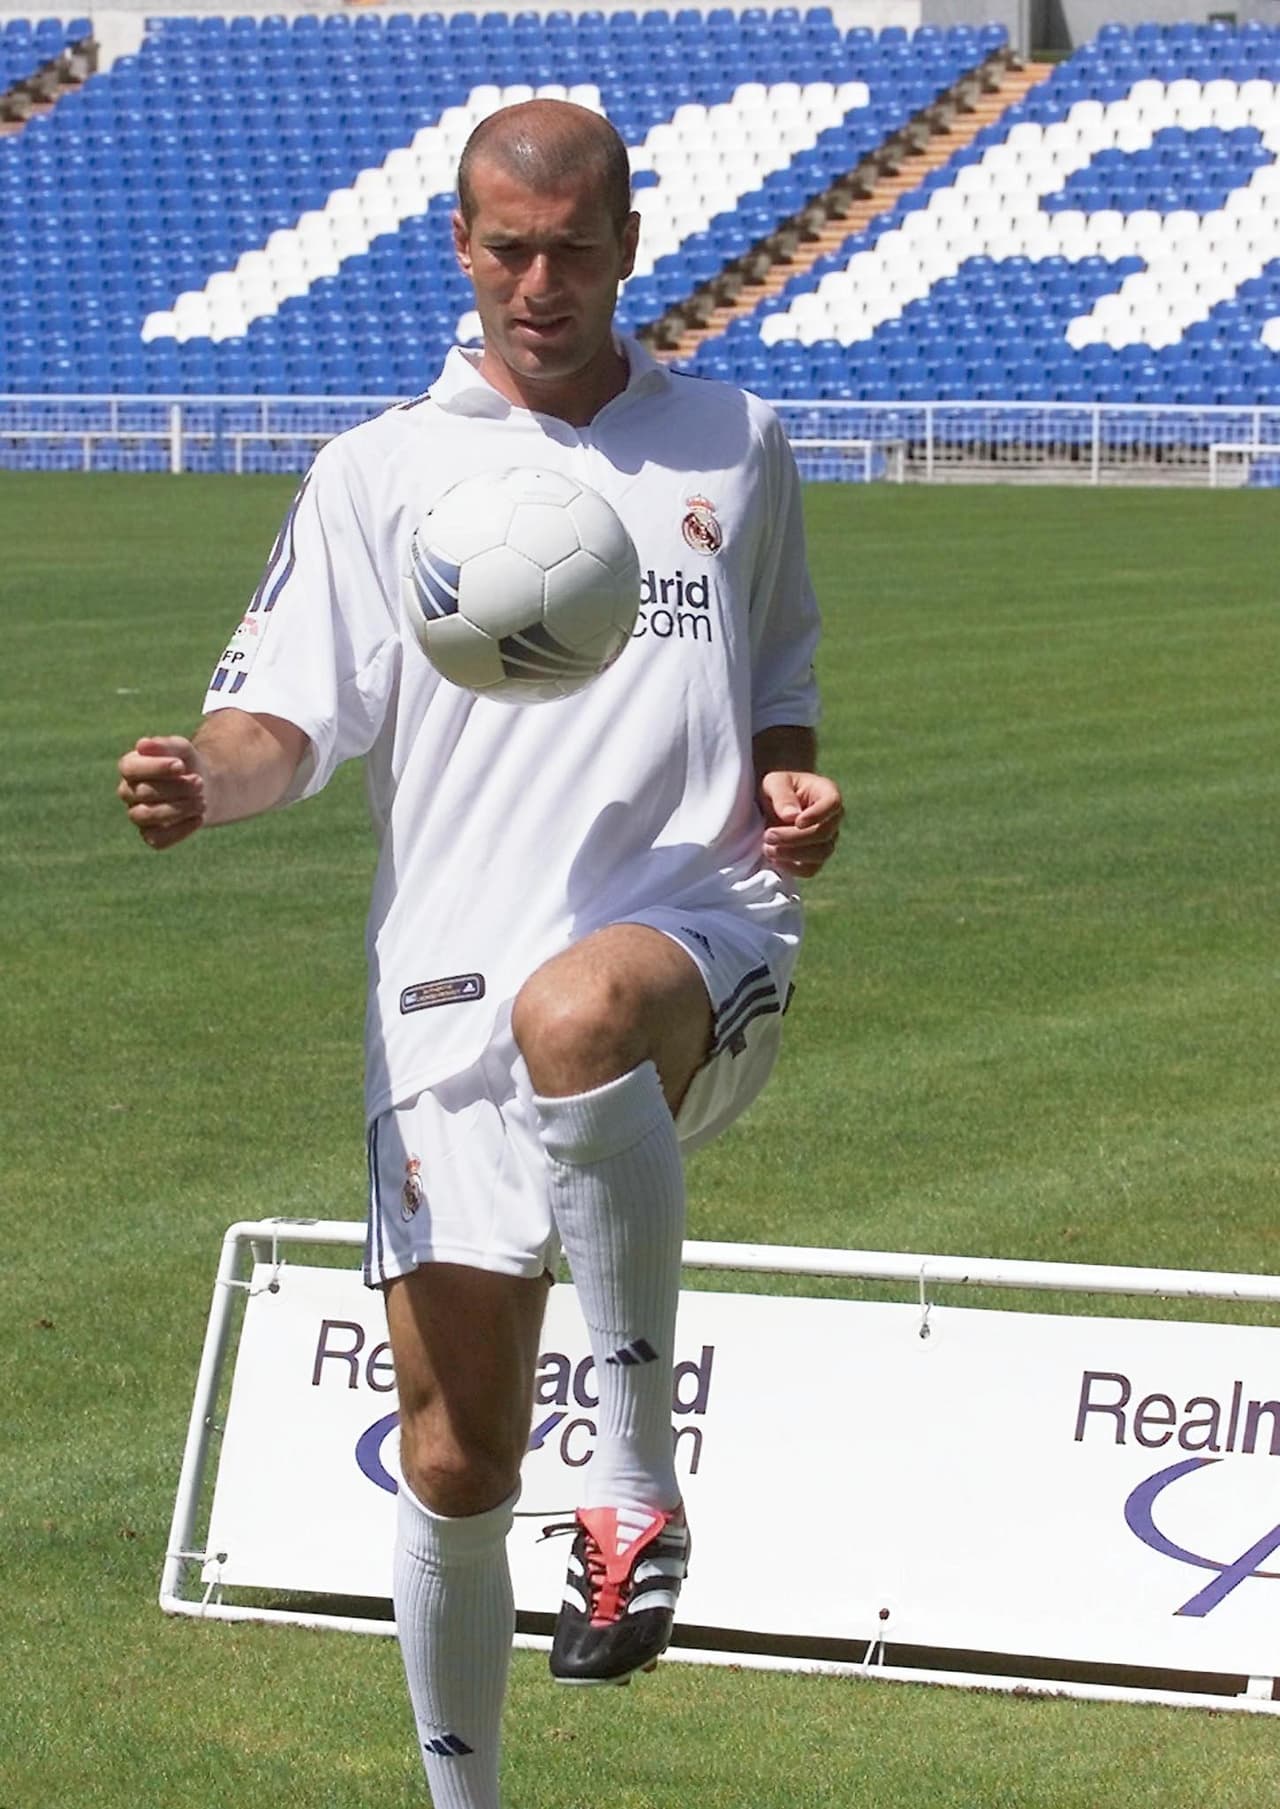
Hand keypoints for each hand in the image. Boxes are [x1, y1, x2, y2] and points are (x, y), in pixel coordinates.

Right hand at [117, 735, 206, 849]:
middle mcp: (128, 792)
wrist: (203, 788)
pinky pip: (157, 839)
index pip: (130, 768)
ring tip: (202, 801)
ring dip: (177, 809)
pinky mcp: (151, 835)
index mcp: (130, 768)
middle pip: (142, 792)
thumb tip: (142, 745)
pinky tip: (199, 818)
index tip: (181, 765)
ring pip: (145, 816)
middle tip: (200, 782)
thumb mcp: (182, 749)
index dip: (155, 767)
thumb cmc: (187, 765)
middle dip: (175, 788)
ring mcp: (137, 815)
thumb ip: (165, 745)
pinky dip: (180, 830)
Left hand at [759, 770, 842, 878]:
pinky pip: (811, 869)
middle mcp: (832, 818)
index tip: (797, 822)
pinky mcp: (815, 858)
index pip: (833, 804)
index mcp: (827, 792)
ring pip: (820, 854)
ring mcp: (827, 840)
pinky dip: (792, 868)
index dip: (818, 815)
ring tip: (767, 848)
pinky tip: (774, 859)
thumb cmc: (776, 788)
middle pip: (824, 833)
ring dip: (792, 854)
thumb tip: (792, 816)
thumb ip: (782, 795)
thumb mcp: (774, 783)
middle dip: (794, 837)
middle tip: (768, 835)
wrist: (772, 805)